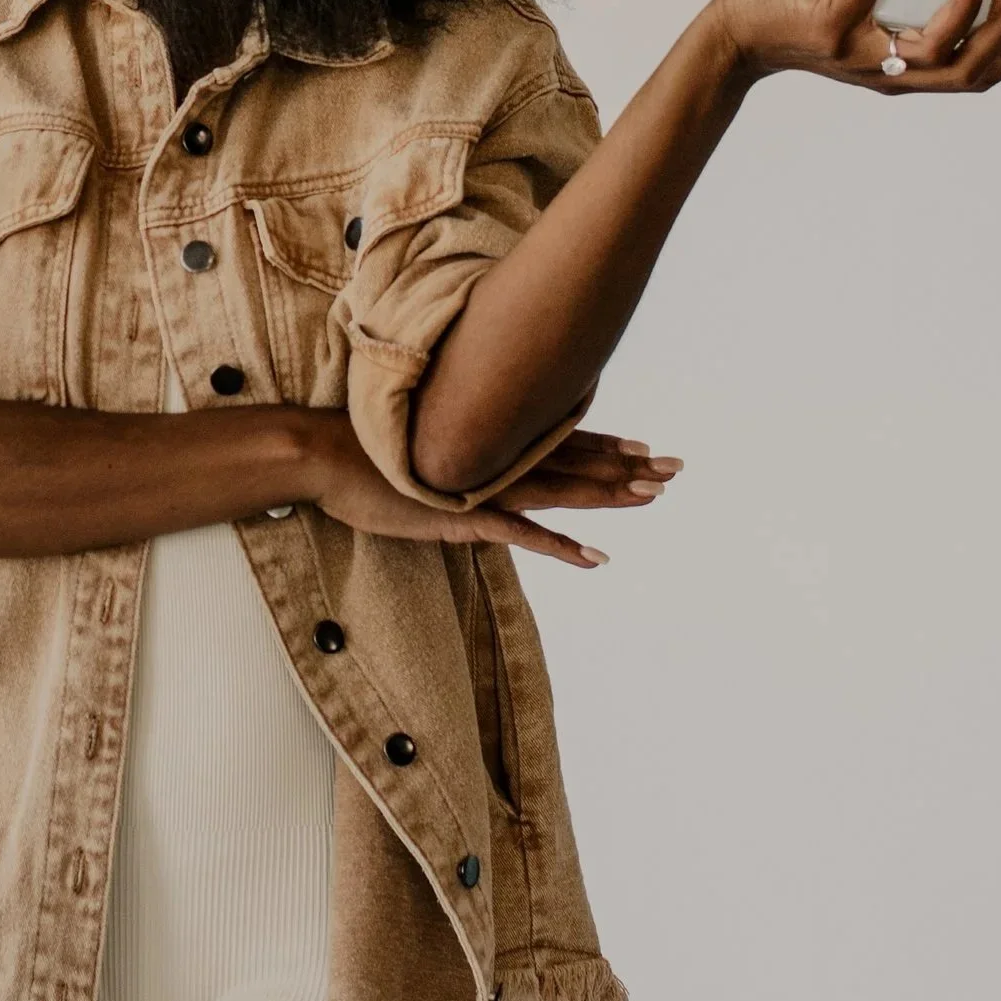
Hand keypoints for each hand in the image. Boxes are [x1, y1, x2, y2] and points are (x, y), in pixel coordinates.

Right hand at [305, 416, 682, 572]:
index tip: (645, 450)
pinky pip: (524, 534)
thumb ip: (453, 452)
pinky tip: (595, 558)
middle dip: (628, 469)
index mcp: (489, 443)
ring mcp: (484, 486)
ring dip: (611, 495)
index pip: (560, 441)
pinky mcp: (464, 515)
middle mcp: (497, 459)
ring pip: (563, 491)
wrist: (325, 453)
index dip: (606, 447)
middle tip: (676, 469)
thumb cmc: (364, 453)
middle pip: (576, 462)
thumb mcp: (421, 451)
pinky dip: (561, 548)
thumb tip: (467, 455)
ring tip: (654, 497)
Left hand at [719, 0, 1000, 95]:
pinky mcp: (829, 22)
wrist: (739, 36)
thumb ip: (898, 12)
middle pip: (967, 70)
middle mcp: (886, 73)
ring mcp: (858, 52)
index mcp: (904, 73)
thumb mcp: (864, 27)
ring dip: (965, 2)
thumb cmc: (801, 23)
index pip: (977, 77)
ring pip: (931, 44)